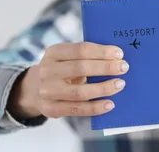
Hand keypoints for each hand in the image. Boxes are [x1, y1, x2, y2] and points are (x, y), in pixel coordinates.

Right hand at [8, 42, 128, 119]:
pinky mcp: (50, 109)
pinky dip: (95, 107)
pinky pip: (77, 109)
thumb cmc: (62, 69)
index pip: (81, 49)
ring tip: (120, 84)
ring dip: (103, 88)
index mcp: (53, 52)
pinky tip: (110, 104)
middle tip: (124, 68)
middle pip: (81, 68)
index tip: (119, 53)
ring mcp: (47, 91)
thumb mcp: (67, 57)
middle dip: (106, 67)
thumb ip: (86, 56)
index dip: (102, 51)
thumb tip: (116, 57)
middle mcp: (47, 71)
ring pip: (79, 91)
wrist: (34, 89)